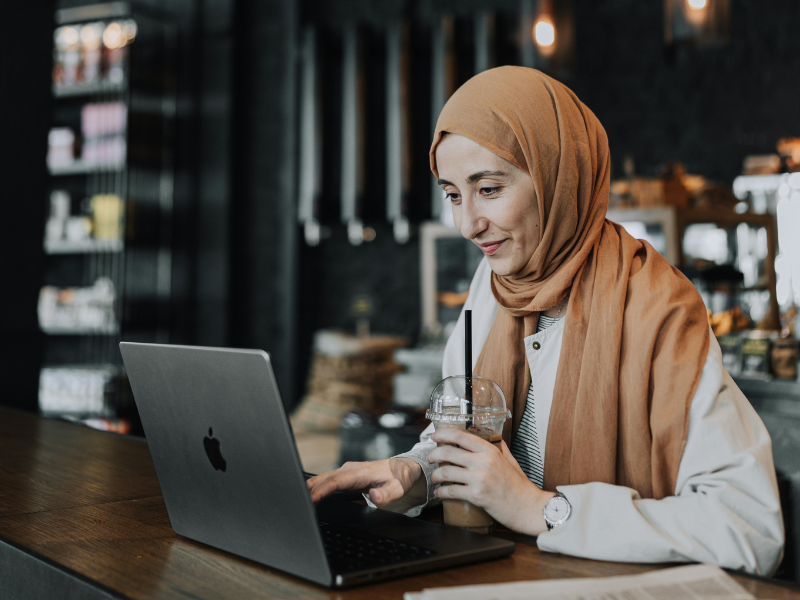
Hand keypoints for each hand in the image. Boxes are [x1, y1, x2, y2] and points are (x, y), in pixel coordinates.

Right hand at [306, 458, 421, 505]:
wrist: (402, 468)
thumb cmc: (399, 478)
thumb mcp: (398, 488)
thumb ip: (386, 494)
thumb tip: (374, 495)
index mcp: (360, 472)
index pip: (336, 481)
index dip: (322, 490)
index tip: (310, 500)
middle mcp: (350, 470)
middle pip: (324, 479)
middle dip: (308, 490)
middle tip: (296, 504)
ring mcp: (346, 471)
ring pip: (323, 478)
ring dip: (309, 488)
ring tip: (297, 501)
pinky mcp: (344, 475)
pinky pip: (327, 480)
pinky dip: (315, 487)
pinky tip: (308, 496)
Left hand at [427, 428, 554, 535]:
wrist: (530, 508)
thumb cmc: (520, 486)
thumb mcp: (510, 460)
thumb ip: (498, 448)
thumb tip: (490, 437)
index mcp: (490, 451)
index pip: (460, 436)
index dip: (443, 433)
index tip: (434, 436)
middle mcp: (483, 462)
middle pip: (448, 452)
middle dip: (434, 454)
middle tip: (430, 458)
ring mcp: (480, 479)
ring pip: (446, 472)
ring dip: (435, 475)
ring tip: (434, 477)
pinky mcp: (477, 496)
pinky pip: (451, 491)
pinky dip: (441, 492)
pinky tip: (439, 493)